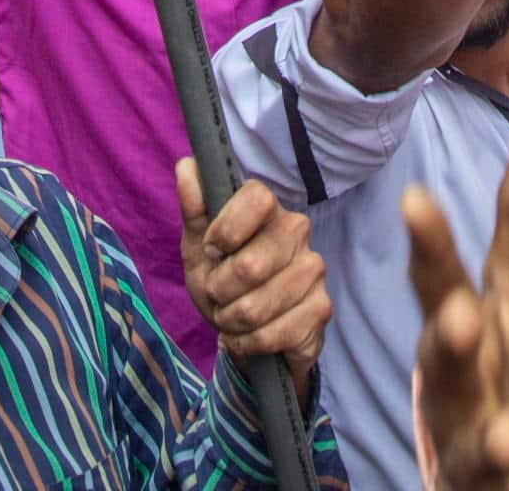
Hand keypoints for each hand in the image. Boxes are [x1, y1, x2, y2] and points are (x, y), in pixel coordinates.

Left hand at [177, 162, 328, 389]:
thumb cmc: (221, 281)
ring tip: (231, 318)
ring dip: (232, 321)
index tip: (212, 248)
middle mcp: (298, 231)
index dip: (227, 228)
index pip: (257, 196)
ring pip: (259, 306)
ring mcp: (314, 270)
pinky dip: (250, 343)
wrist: (246, 332)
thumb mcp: (198, 248)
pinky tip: (247, 337)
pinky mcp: (322, 308)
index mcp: (268, 209)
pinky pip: (277, 334)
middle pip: (251, 265)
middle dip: (220, 291)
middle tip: (217, 295)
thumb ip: (194, 209)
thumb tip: (187, 166)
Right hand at [408, 123, 508, 490]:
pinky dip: (494, 454)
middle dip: (446, 321)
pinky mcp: (483, 474)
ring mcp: (463, 427)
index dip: (429, 244)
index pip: (440, 277)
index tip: (415, 200)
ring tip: (468, 338)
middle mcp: (453, 372)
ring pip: (456, 402)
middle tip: (457, 307)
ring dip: (463, 380)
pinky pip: (486, 466)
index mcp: (460, 321)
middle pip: (442, 342)